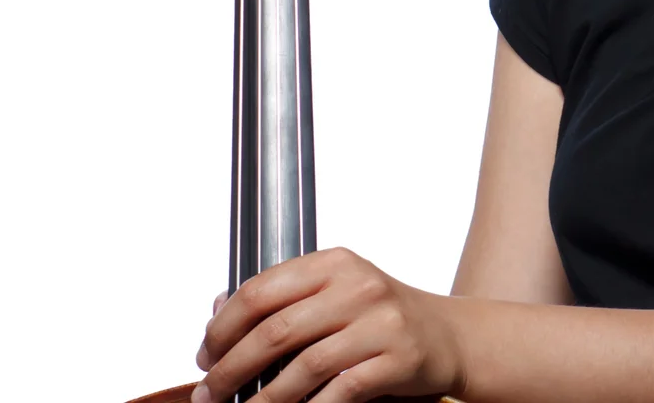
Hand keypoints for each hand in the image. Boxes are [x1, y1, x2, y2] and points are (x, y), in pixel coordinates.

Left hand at [195, 248, 463, 402]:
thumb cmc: (382, 317)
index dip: (222, 328)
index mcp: (335, 264)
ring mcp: (381, 324)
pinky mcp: (397, 360)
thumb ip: (282, 297)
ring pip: (302, 367)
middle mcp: (359, 288)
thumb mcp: (336, 292)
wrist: (448, 336)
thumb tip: (217, 309)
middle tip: (210, 394)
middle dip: (231, 370)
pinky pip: (338, 392)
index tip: (205, 356)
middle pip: (274, 331)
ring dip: (262, 399)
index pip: (260, 291)